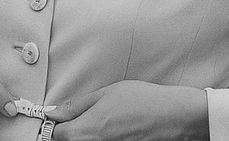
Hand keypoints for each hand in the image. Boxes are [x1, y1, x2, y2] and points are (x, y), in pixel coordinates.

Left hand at [45, 80, 208, 140]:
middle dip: (70, 132)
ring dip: (86, 136)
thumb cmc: (144, 102)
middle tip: (82, 119)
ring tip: (104, 123)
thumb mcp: (106, 93)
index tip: (60, 117)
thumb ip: (76, 105)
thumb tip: (53, 111)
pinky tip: (114, 130)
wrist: (175, 117)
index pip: (56, 135)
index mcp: (87, 131)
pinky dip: (101, 139)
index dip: (56, 124)